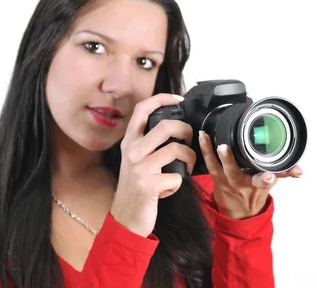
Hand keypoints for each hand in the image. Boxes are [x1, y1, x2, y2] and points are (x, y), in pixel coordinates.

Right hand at [110, 93, 195, 236]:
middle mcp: (132, 151)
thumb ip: (149, 143)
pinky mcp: (148, 185)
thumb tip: (175, 127)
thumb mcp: (136, 160)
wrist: (126, 218)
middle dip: (186, 130)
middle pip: (166, 126)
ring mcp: (140, 168)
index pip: (142, 109)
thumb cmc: (137, 187)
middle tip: (189, 140)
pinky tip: (171, 187)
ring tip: (188, 165)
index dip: (162, 98)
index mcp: (130, 141)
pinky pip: (176, 176)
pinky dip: (179, 182)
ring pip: (176, 149)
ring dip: (190, 157)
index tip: (178, 99)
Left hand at [198, 130, 302, 219]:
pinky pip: (209, 164)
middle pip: (235, 174)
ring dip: (212, 153)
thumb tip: (299, 170)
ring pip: (218, 168)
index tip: (270, 175)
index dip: (268, 178)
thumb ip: (283, 173)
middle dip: (230, 161)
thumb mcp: (270, 185)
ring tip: (208, 138)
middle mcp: (240, 185)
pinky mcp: (216, 179)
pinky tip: (202, 137)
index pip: (264, 182)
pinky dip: (205, 150)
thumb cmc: (254, 195)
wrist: (239, 214)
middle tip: (225, 148)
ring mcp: (226, 183)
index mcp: (256, 185)